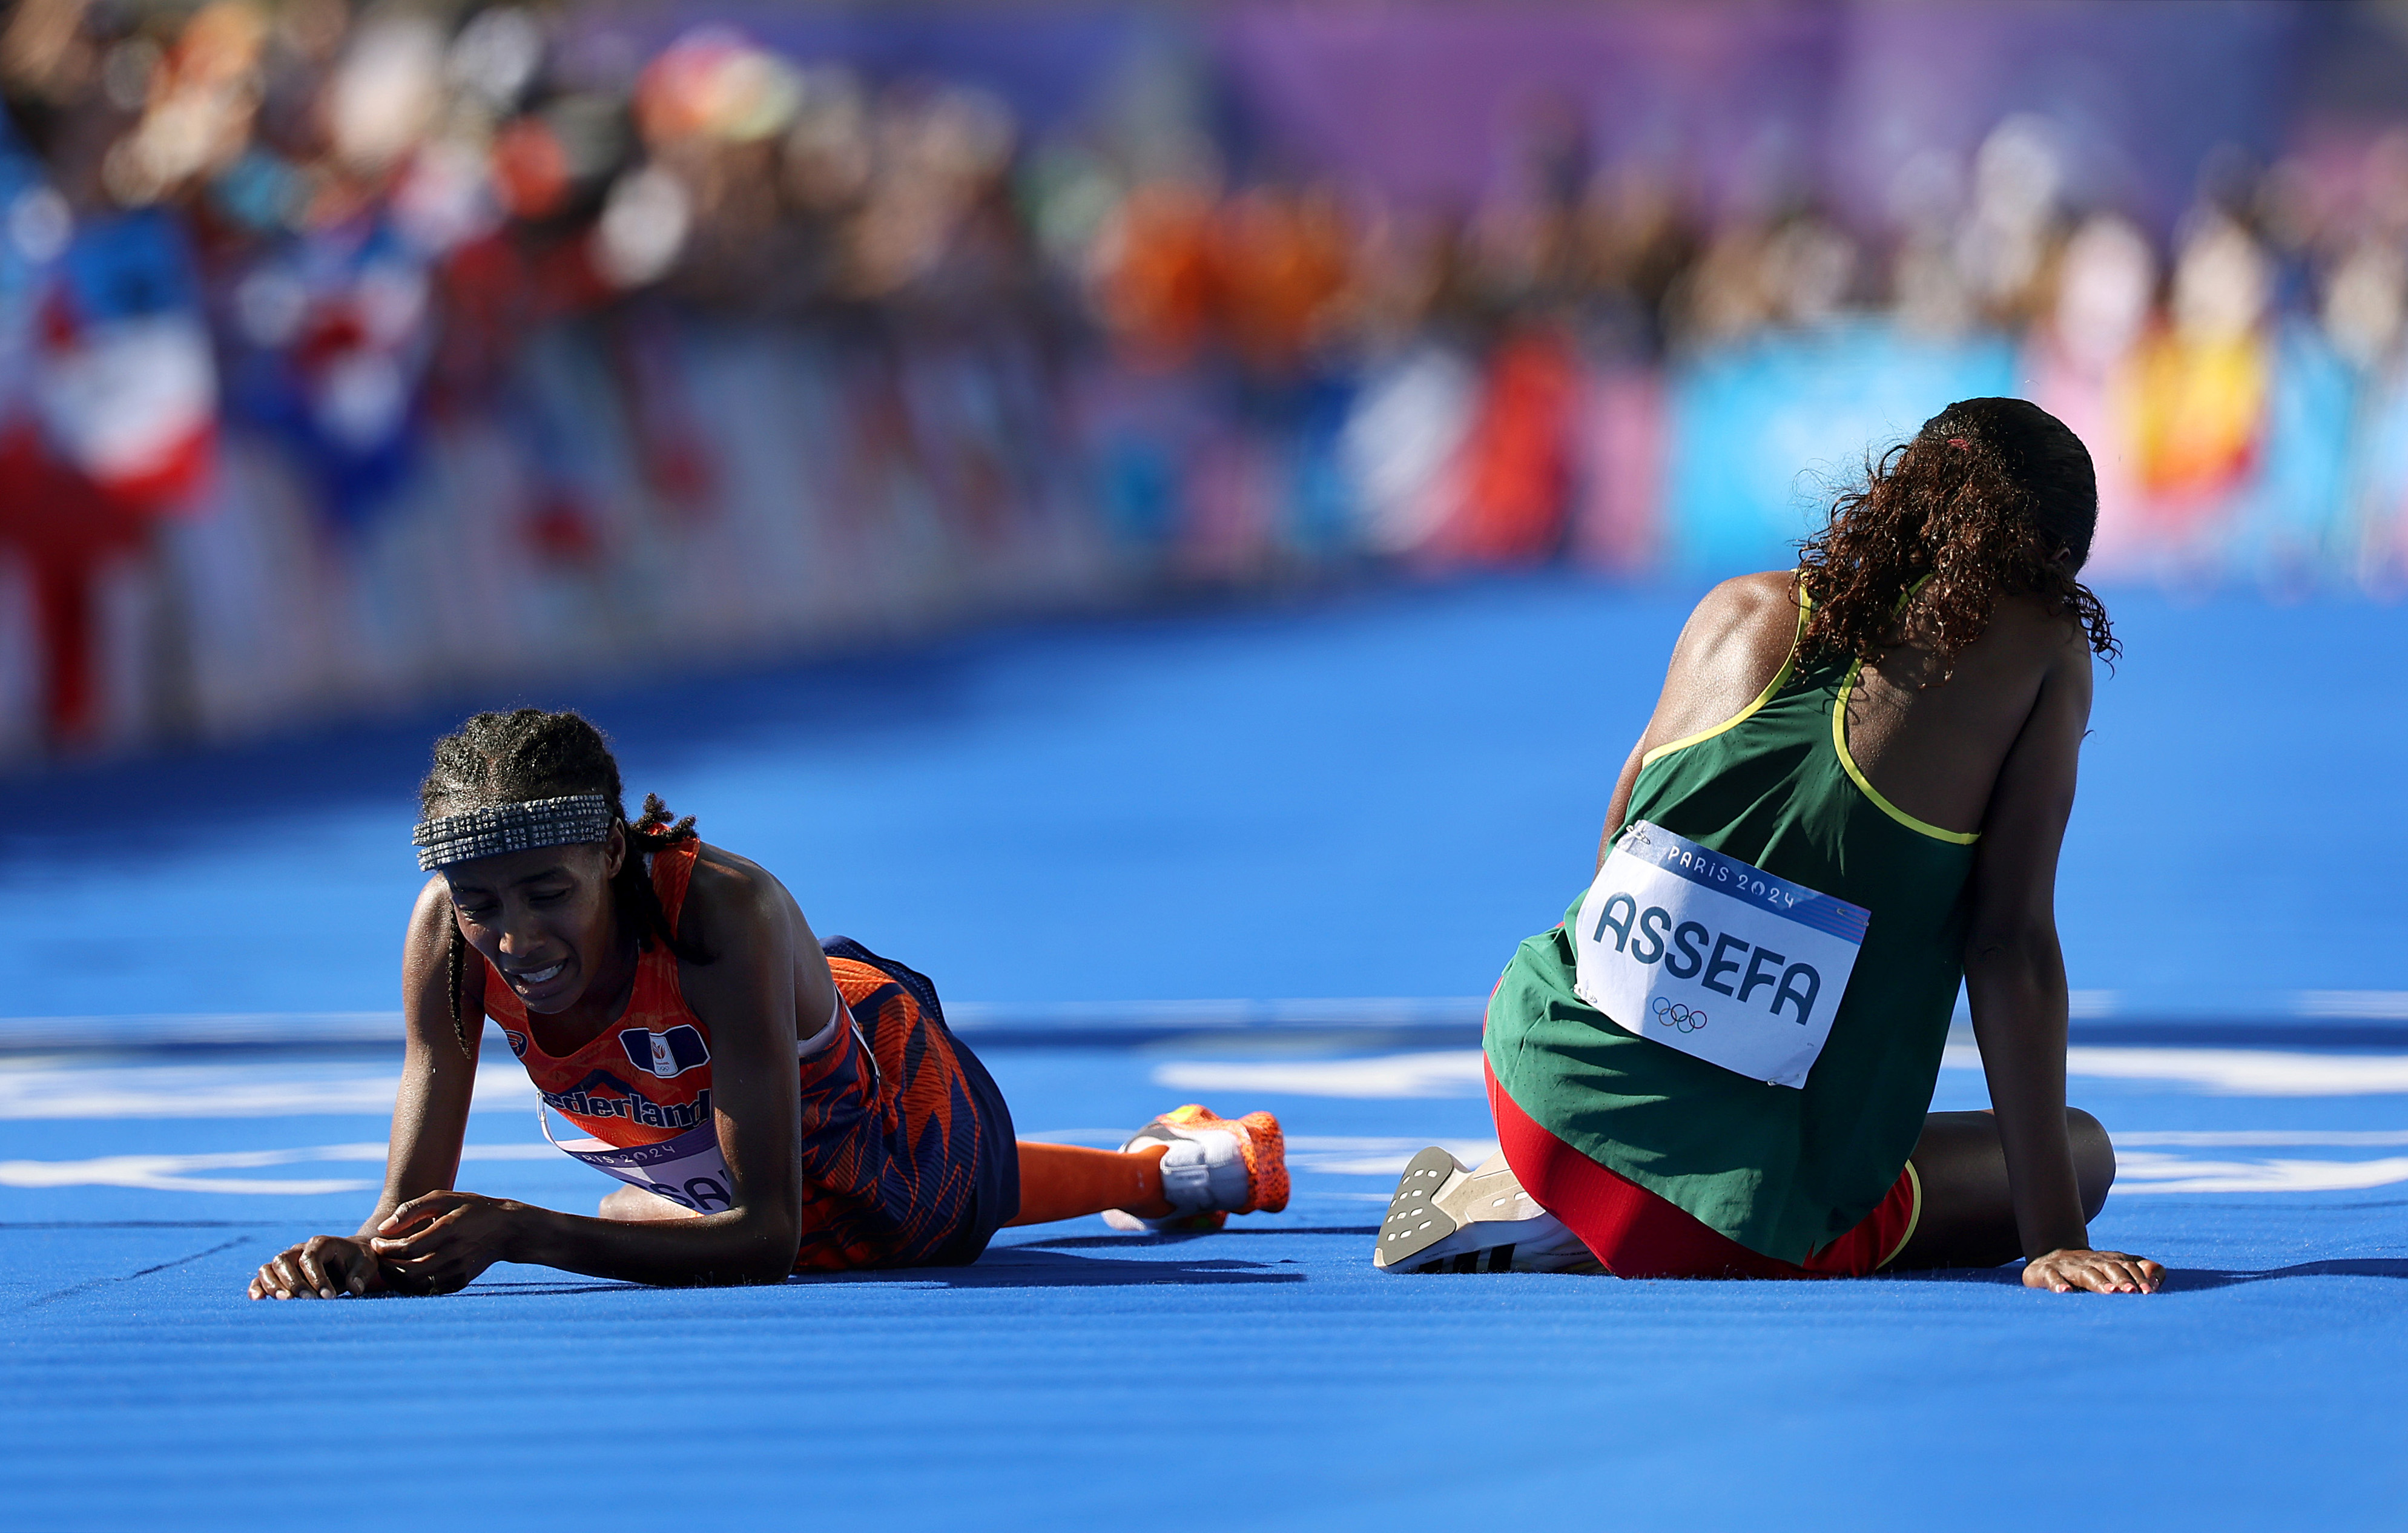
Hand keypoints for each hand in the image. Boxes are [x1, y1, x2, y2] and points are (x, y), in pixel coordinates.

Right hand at [248, 1234, 384, 1299]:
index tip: (329, 1297)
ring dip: (273, 1285)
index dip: (317, 1278)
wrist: (350, 1258)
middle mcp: (299, 1249)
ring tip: (286, 1301)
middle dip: (294, 1282)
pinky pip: (261, 1278)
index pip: (310, 1257)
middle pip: (284, 1261)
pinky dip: (257, 1288)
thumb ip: (360, 1275)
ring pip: (268, 1268)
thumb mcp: (366, 1265)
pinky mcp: (278, 1274)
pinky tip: (258, 1300)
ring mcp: (287, 1261)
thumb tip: (354, 1288)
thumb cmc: (358, 1261)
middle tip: (308, 1301)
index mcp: (321, 1243)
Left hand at [367, 1190, 525, 1295]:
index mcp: (450, 1229)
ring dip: (395, 1277)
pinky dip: (411, 1283)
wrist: (506, 1229)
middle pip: (409, 1271)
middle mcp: (455, 1254)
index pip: (408, 1248)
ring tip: (388, 1264)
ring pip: (415, 1285)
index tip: (376, 1242)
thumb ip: (411, 1210)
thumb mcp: (443, 1198)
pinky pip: (427, 1289)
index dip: (385, 1248)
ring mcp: (458, 1271)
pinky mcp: (459, 1282)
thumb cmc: (470, 1208)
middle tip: (378, 1256)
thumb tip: (383, 1229)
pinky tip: (406, 1270)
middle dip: (386, 1266)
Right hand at [2023, 1247, 2162, 1293]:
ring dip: (2098, 1282)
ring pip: (2085, 1273)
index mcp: (2108, 1260)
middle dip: (2121, 1279)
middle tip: (2132, 1292)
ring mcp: (2067, 1266)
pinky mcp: (2045, 1272)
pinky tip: (2065, 1292)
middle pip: (2109, 1268)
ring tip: (2110, 1292)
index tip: (2148, 1292)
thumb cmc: (2090, 1269)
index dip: (2138, 1277)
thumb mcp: (2115, 1266)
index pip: (2128, 1265)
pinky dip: (2058, 1284)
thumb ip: (2141, 1270)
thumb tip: (2157, 1282)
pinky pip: (2052, 1278)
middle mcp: (2089, 1261)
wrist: (2048, 1255)